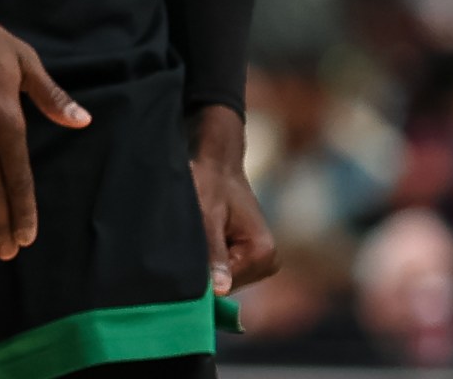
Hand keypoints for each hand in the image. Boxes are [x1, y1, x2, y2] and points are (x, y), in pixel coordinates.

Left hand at [188, 107, 276, 294]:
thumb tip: (220, 291)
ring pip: (222, 277)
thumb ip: (214, 254)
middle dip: (205, 268)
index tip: (184, 260)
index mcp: (263, 253)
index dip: (202, 277)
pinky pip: (222, 268)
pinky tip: (201, 238)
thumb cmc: (209, 182)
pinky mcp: (247, 255)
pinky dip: (208, 257)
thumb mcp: (207, 218)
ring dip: (205, 261)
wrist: (215, 160)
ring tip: (196, 235)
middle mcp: (268, 260)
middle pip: (226, 284)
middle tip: (188, 242)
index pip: (227, 286)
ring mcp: (259, 260)